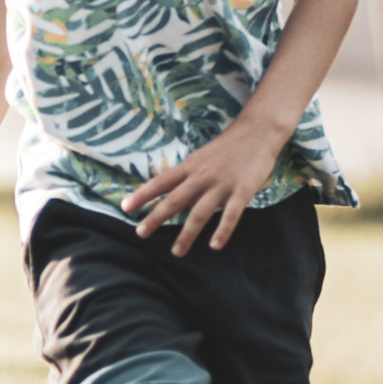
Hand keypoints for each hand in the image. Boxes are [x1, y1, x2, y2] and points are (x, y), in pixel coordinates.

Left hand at [122, 123, 282, 255]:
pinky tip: (214, 246)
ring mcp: (222, 185)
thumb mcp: (201, 157)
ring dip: (187, 234)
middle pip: (175, 200)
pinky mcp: (242, 191)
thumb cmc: (228, 147)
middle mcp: (201, 176)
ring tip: (176, 252)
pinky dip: (222, 231)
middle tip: (140, 233)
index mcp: (190, 167)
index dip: (143, 195)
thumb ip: (187, 175)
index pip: (161, 182)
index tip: (125, 207)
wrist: (258, 131)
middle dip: (156, 217)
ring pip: (200, 213)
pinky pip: (231, 215)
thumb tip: (169, 192)